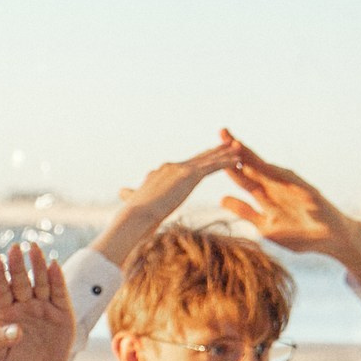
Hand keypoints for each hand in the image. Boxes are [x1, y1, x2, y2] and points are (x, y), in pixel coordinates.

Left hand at [0, 242, 74, 360]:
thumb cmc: (15, 358)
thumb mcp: (0, 355)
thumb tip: (14, 331)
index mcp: (5, 310)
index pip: (0, 290)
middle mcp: (23, 303)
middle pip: (20, 281)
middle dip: (17, 265)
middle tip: (14, 248)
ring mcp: (42, 304)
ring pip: (40, 281)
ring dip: (38, 265)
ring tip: (34, 249)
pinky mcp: (61, 308)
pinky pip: (59, 291)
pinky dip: (57, 278)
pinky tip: (53, 265)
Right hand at [95, 139, 242, 264]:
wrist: (136, 215)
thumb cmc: (133, 215)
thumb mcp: (134, 200)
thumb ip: (132, 194)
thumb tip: (121, 192)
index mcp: (162, 172)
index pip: (185, 164)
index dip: (199, 160)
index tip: (209, 155)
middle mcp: (172, 167)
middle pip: (199, 157)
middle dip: (215, 151)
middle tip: (229, 144)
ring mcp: (180, 169)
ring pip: (208, 159)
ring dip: (225, 153)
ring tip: (239, 148)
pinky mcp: (188, 175)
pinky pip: (212, 167)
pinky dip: (225, 162)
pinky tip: (238, 160)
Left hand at [218, 132, 360, 282]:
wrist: (328, 240)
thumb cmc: (299, 234)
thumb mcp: (265, 225)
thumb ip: (245, 211)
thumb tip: (222, 199)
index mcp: (265, 194)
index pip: (243, 175)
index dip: (227, 163)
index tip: (210, 152)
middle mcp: (275, 185)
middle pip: (252, 164)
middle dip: (236, 149)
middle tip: (221, 132)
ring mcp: (289, 185)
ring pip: (266, 167)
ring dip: (251, 155)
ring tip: (235, 142)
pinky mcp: (303, 189)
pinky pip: (285, 179)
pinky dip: (271, 171)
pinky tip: (259, 163)